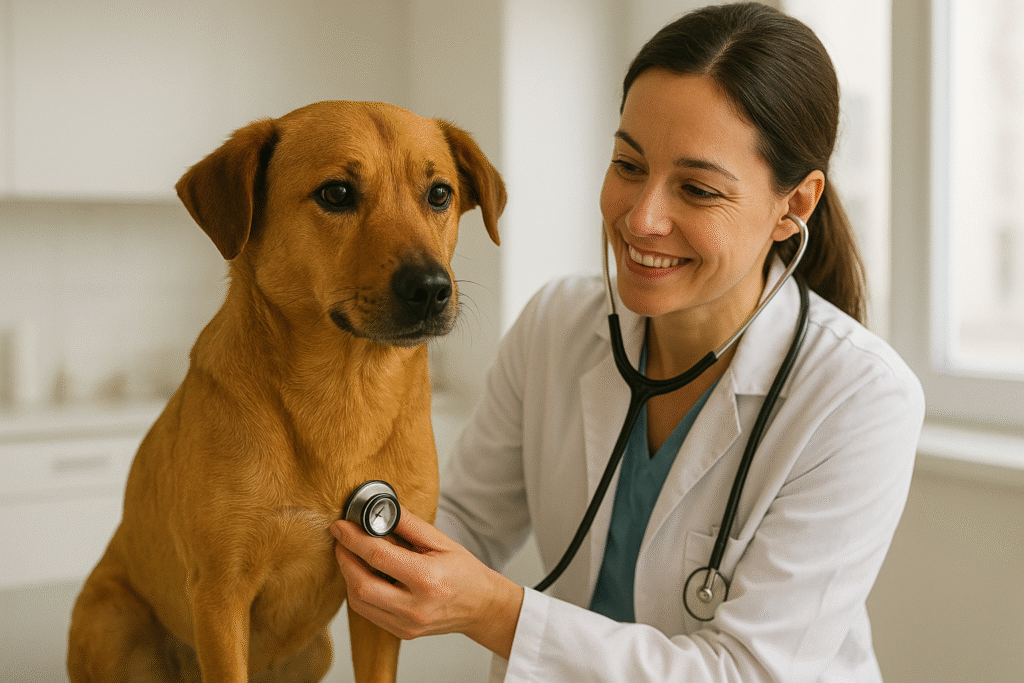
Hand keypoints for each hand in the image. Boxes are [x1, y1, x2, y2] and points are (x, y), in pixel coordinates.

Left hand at [331, 506, 523, 658]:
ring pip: (359, 602)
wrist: (481, 606)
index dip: (354, 539)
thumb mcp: (441, 541)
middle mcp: (414, 607)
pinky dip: (360, 592)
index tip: (340, 526)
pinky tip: (364, 575)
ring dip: (349, 577)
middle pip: (360, 585)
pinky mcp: (401, 632)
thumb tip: (380, 508)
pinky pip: (368, 613)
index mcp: (427, 579)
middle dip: (344, 559)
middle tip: (341, 540)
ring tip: (352, 556)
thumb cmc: (464, 572)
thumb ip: (409, 525)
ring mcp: (407, 624)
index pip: (378, 557)